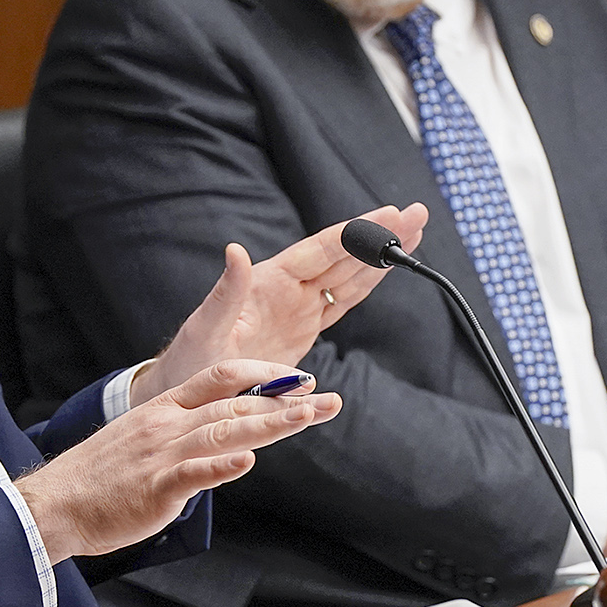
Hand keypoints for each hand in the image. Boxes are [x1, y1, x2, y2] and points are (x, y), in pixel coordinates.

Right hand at [16, 360, 340, 561]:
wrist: (55, 504)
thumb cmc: (101, 478)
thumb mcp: (144, 440)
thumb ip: (186, 435)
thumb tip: (231, 441)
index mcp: (164, 408)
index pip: (222, 377)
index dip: (265, 375)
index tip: (300, 380)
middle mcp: (167, 424)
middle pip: (235, 402)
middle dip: (286, 401)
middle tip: (326, 401)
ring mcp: (162, 454)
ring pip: (224, 430)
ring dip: (269, 424)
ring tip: (306, 418)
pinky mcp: (156, 488)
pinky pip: (193, 473)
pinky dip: (221, 465)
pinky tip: (248, 459)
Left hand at [130, 204, 428, 402]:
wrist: (188, 391)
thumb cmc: (191, 362)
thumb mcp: (206, 329)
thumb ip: (226, 292)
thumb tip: (234, 249)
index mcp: (268, 282)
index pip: (321, 251)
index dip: (356, 234)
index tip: (390, 214)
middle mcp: (286, 288)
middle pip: (342, 255)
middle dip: (379, 235)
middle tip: (417, 215)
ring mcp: (297, 306)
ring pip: (347, 275)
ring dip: (380, 256)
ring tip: (414, 234)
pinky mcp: (303, 328)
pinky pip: (341, 302)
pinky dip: (367, 285)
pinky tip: (389, 270)